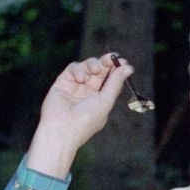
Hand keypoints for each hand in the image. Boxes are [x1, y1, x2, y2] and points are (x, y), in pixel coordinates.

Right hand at [26, 54, 132, 177]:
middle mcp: (88, 92)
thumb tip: (129, 68)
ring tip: (94, 70)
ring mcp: (75, 87)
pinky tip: (80, 79)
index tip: (123, 62)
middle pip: (100, 71)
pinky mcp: (62, 83)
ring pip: (87, 67)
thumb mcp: (105, 102)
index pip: (111, 80)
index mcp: (101, 99)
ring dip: (92, 64)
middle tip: (111, 58)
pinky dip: (78, 70)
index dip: (117, 70)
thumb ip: (115, 83)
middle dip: (106, 63)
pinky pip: (73, 69)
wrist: (60, 130)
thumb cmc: (85, 121)